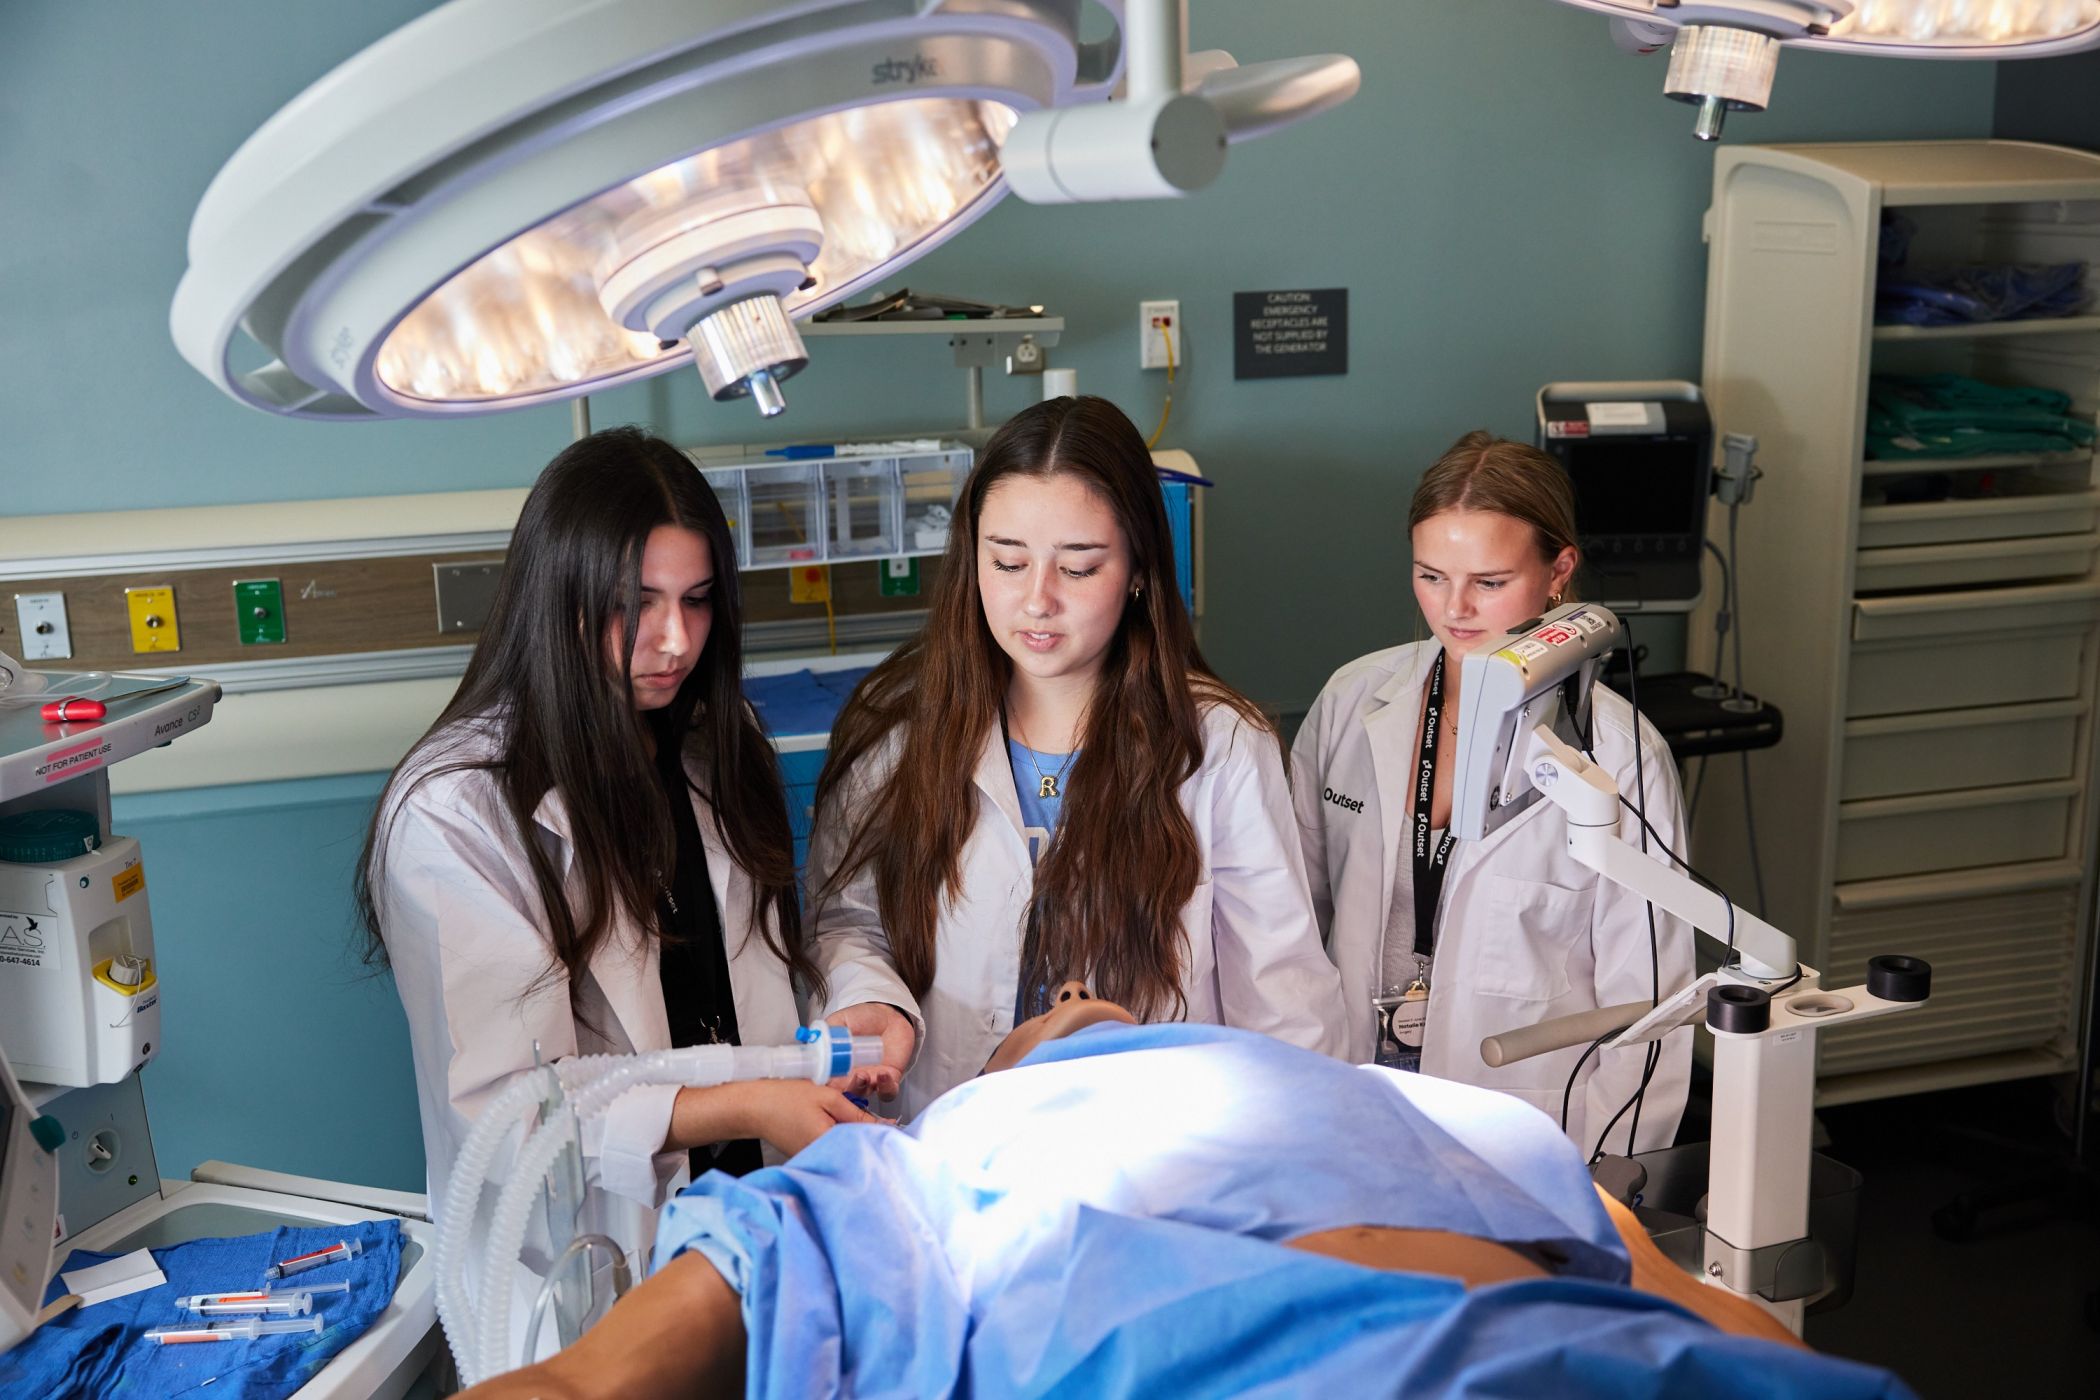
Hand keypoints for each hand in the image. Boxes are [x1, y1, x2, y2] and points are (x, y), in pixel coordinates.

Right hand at [729, 1079, 882, 1156]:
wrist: (753, 1107)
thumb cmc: (784, 1099)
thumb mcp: (827, 1098)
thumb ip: (855, 1113)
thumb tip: (881, 1125)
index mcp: (829, 1143)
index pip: (866, 1143)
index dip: (883, 1134)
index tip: (897, 1126)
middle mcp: (822, 1157)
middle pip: (857, 1149)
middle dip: (869, 1136)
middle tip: (877, 1120)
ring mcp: (814, 1158)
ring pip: (845, 1149)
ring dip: (854, 1136)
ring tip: (851, 1119)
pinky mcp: (807, 1156)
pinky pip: (831, 1149)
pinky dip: (838, 1138)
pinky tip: (835, 1124)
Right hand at [825, 1002, 914, 1100]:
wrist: (888, 1014)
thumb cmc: (863, 1018)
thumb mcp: (840, 1021)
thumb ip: (826, 1031)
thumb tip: (812, 1039)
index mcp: (836, 1066)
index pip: (824, 1084)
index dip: (821, 1088)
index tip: (820, 1084)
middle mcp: (851, 1077)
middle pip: (841, 1094)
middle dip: (841, 1092)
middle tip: (841, 1080)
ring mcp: (870, 1080)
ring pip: (863, 1095)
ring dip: (862, 1088)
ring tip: (863, 1075)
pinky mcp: (889, 1079)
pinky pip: (888, 1092)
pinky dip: (886, 1088)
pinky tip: (883, 1075)